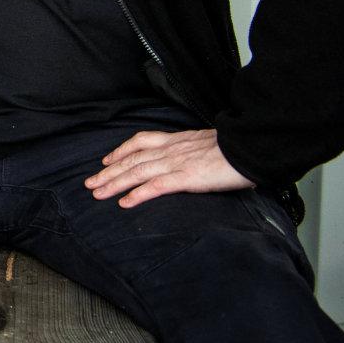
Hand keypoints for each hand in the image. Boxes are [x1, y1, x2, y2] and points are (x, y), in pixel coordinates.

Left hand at [85, 127, 252, 207]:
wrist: (253, 145)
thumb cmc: (239, 147)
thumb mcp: (212, 144)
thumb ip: (199, 151)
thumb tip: (200, 160)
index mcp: (178, 139)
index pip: (141, 141)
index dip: (121, 150)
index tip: (107, 158)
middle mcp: (172, 149)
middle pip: (132, 159)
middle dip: (108, 171)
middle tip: (90, 182)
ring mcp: (177, 162)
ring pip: (136, 172)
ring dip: (114, 183)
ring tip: (97, 193)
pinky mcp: (187, 177)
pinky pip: (155, 186)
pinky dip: (138, 194)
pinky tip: (124, 203)